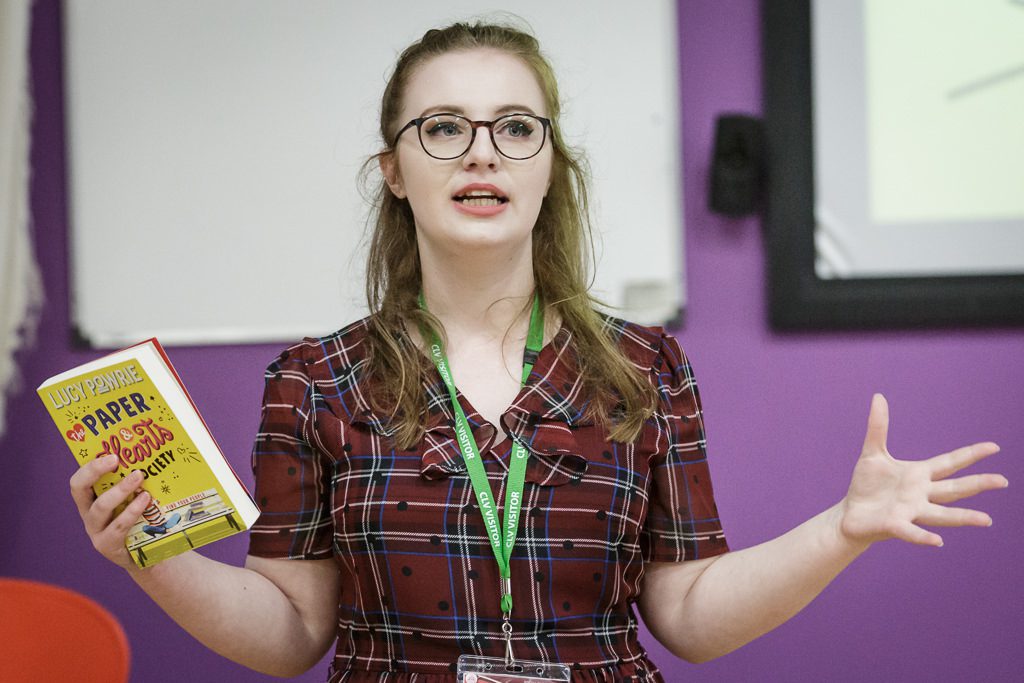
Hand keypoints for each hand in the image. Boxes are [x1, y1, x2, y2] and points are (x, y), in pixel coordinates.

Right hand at [69, 453, 152, 570]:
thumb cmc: (142, 522)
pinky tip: (145, 500)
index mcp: (91, 501)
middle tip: (116, 459)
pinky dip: (131, 511)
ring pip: (100, 508)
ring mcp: (97, 531)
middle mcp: (89, 515)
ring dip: (119, 490)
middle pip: (79, 490)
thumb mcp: (135, 500)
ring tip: (138, 477)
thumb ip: (138, 484)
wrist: (148, 557)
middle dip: (95, 471)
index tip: (110, 454)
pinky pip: (118, 526)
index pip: (79, 481)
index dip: (90, 466)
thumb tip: (159, 455)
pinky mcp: (109, 546)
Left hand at [838, 394, 1007, 547]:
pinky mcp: (893, 525)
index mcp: (919, 475)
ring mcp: (910, 511)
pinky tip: (938, 541)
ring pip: (941, 514)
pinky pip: (911, 532)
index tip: (994, 447)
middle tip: (1004, 481)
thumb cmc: (867, 485)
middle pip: (954, 489)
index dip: (970, 455)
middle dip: (978, 484)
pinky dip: (923, 536)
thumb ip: (878, 427)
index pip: (949, 463)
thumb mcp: (872, 453)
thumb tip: (878, 396)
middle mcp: (920, 494)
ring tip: (986, 520)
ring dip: (963, 517)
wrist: (850, 514)